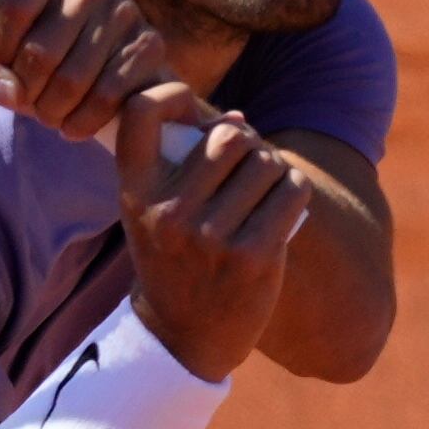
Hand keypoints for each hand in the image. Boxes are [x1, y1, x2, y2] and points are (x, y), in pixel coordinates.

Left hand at [0, 0, 171, 142]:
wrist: (93, 73)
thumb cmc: (28, 56)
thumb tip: (9, 92)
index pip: (14, 9)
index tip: (2, 65)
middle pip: (40, 52)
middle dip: (25, 91)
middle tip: (27, 102)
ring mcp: (125, 9)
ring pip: (72, 79)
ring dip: (51, 111)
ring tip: (48, 113)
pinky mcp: (151, 44)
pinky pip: (107, 95)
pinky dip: (82, 121)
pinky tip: (73, 124)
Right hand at [115, 85, 312, 381]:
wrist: (183, 334)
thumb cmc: (173, 256)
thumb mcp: (157, 209)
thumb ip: (185, 161)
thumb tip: (239, 118)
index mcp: (135, 194)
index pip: (140, 114)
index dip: (169, 93)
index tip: (186, 104)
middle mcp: (168, 213)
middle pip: (230, 136)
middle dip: (248, 144)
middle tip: (246, 165)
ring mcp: (210, 237)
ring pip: (266, 162)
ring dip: (274, 170)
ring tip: (263, 192)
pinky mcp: (254, 257)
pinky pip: (291, 191)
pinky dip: (293, 190)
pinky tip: (282, 205)